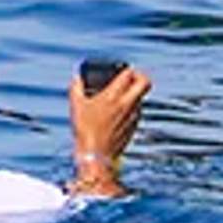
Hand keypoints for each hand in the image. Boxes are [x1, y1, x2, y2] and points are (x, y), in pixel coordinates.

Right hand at [67, 65, 149, 195]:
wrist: (96, 154)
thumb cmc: (85, 130)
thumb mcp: (76, 106)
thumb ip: (76, 88)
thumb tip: (77, 78)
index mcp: (113, 96)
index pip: (129, 73)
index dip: (128, 69)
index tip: (122, 71)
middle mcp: (127, 103)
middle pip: (146, 82)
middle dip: (141, 76)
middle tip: (133, 78)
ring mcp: (134, 115)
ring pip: (142, 98)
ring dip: (135, 94)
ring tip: (121, 97)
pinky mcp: (135, 126)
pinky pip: (137, 111)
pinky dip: (131, 108)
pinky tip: (119, 112)